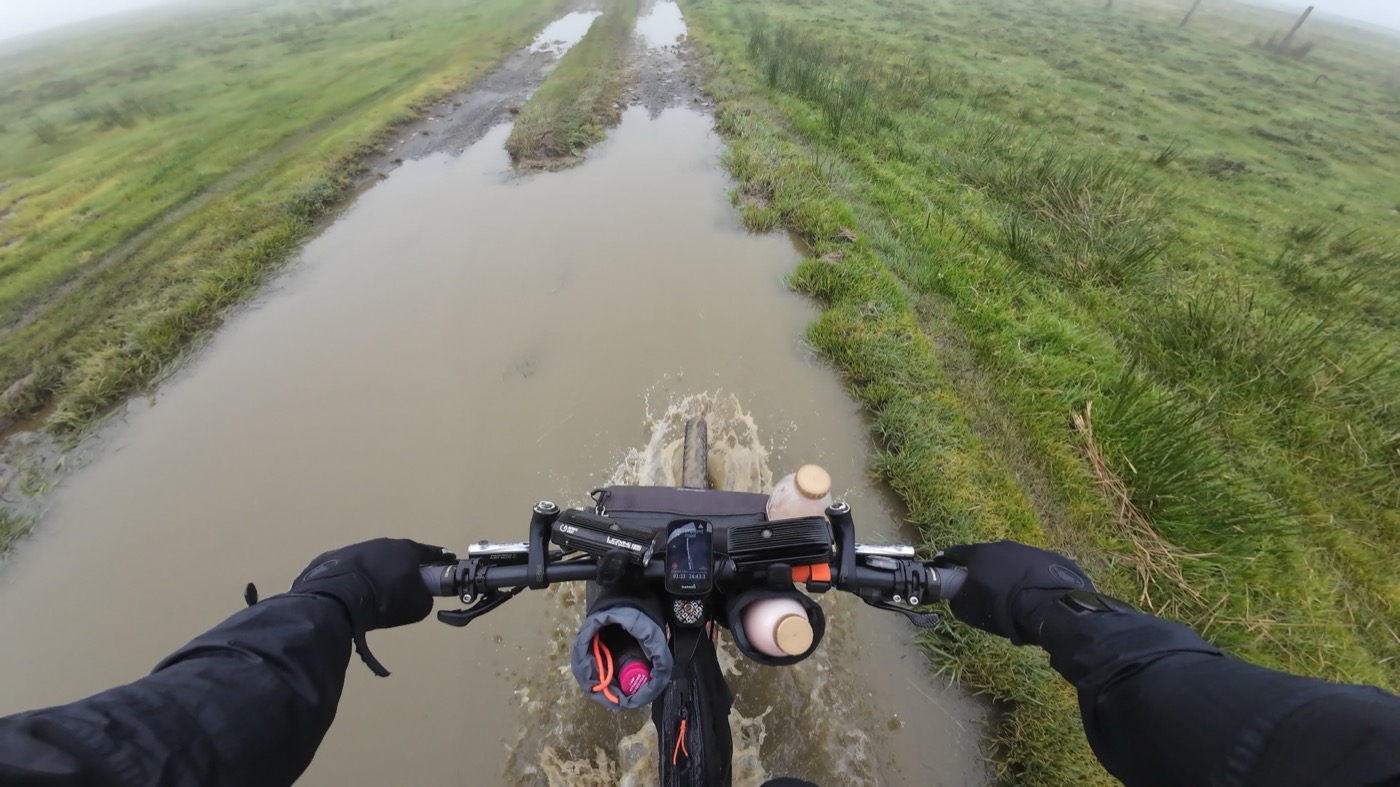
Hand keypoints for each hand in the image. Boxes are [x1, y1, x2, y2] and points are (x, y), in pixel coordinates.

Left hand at [291, 538, 453, 631]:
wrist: (338, 600)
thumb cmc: (385, 600)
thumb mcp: (418, 606)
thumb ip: (425, 597)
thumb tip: (420, 595)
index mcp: (406, 549)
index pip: (430, 552)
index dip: (440, 558)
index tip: (446, 561)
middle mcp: (382, 544)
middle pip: (400, 555)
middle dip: (405, 567)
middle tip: (406, 584)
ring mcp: (356, 548)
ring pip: (374, 560)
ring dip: (379, 572)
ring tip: (376, 592)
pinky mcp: (333, 558)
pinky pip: (351, 569)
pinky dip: (356, 578)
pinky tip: (354, 592)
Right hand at [934, 541, 1092, 645]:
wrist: (1049, 607)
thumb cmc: (1003, 607)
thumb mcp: (970, 610)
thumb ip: (957, 599)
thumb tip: (956, 596)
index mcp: (980, 554)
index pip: (956, 553)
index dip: (947, 560)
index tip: (943, 565)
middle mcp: (1002, 546)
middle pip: (986, 557)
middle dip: (982, 569)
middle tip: (982, 586)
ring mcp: (1028, 550)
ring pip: (1010, 561)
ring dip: (1007, 573)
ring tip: (1011, 594)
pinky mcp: (1049, 558)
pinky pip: (1032, 568)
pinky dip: (1027, 578)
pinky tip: (1031, 593)